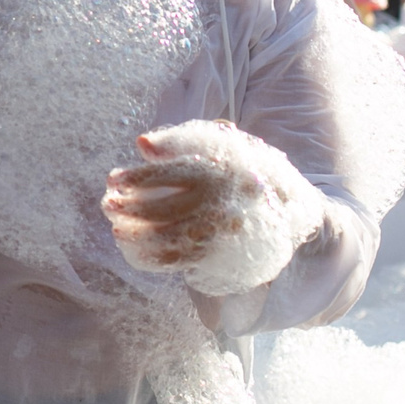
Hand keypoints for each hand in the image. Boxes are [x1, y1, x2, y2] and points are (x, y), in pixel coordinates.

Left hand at [103, 120, 317, 291]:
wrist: (297, 213)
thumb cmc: (250, 172)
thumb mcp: (229, 145)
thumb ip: (185, 141)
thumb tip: (142, 145)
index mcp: (226, 169)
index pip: (172, 173)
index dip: (138, 177)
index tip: (113, 178)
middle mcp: (225, 204)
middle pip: (164, 209)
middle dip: (128, 207)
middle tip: (107, 203)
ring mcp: (223, 235)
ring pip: (167, 240)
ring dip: (134, 236)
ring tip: (116, 229)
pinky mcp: (222, 260)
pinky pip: (176, 262)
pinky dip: (148, 256)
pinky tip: (132, 247)